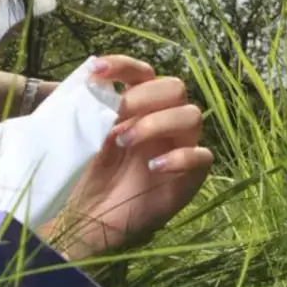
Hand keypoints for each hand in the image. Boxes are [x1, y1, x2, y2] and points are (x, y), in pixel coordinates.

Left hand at [44, 55, 213, 261]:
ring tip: (124, 142)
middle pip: (175, 87)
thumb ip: (91, 110)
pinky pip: (203, 156)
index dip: (122, 65)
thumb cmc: (85, 176)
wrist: (87, 220)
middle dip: (142, 98)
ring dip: (156, 124)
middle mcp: (163, 122)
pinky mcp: (190, 178)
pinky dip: (180, 157)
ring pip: (192, 115)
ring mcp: (179, 148)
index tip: (95, 72)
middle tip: (114, 118)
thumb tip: (93, 84)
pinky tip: (152, 167)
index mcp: (138, 108)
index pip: (142, 73)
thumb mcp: (83, 138)